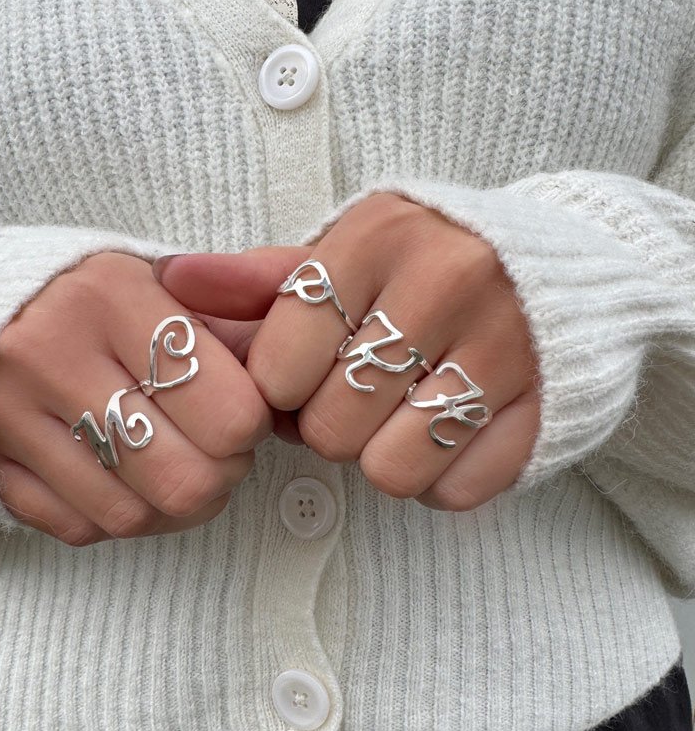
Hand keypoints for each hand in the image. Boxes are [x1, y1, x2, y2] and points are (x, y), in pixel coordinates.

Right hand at [0, 251, 272, 545]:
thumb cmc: (103, 298)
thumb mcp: (169, 282)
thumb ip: (236, 316)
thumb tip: (286, 374)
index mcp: (110, 295)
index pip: (228, 410)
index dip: (255, 427)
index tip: (247, 412)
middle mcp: (49, 352)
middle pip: (185, 478)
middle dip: (223, 475)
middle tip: (223, 450)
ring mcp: (9, 414)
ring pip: (133, 514)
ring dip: (178, 505)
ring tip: (186, 465)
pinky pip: (82, 528)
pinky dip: (126, 516)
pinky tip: (137, 482)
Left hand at [155, 192, 540, 510]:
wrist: (557, 265)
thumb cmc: (423, 263)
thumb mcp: (343, 253)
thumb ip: (257, 279)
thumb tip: (172, 280)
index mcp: (377, 238)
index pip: (279, 366)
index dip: (280, 387)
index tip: (304, 372)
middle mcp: (447, 284)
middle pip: (330, 429)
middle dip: (330, 424)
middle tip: (358, 394)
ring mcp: (505, 348)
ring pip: (390, 471)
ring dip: (383, 456)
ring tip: (400, 414)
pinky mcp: (544, 408)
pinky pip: (456, 492)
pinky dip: (441, 477)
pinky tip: (448, 431)